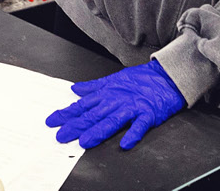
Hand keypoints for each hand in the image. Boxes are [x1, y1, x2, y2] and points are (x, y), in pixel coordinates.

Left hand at [44, 59, 185, 149]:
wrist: (166, 77)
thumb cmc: (141, 80)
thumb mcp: (114, 80)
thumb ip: (94, 87)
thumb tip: (75, 89)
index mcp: (108, 94)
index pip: (83, 105)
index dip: (67, 113)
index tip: (52, 121)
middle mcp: (117, 101)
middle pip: (94, 115)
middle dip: (76, 125)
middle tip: (62, 135)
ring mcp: (133, 108)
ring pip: (113, 120)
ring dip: (99, 131)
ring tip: (86, 141)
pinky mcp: (148, 114)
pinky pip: (140, 126)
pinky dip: (133, 134)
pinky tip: (125, 143)